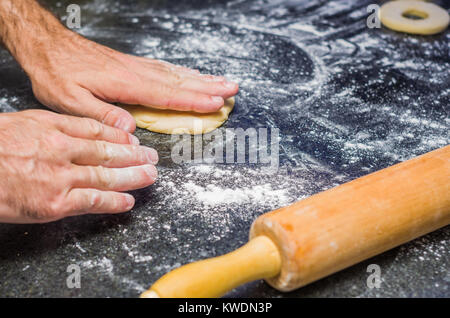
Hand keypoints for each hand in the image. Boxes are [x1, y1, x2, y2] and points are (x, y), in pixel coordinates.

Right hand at [0, 110, 158, 222]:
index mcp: (51, 127)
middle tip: (153, 157)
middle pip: (107, 152)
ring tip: (150, 176)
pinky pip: (92, 201)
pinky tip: (129, 202)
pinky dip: (114, 202)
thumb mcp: (21, 123)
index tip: (134, 139)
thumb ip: (52, 126)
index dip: (119, 136)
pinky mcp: (53, 204)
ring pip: (106, 175)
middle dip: (134, 155)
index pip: (96, 130)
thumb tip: (80, 130)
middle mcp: (60, 150)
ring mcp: (59, 177)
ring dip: (133, 176)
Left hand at [21, 27, 238, 132]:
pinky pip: (164, 68)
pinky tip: (192, 74)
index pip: (167, 95)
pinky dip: (183, 72)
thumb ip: (102, 116)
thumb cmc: (57, 72)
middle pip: (179, 81)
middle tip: (233, 89)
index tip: (216, 103)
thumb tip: (130, 130)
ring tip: (223, 81)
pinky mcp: (132, 65)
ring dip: (202, 78)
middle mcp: (136, 73)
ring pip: (175, 73)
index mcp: (125, 84)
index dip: (193, 100)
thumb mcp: (70, 101)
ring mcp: (136, 67)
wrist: (48, 45)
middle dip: (208, 86)